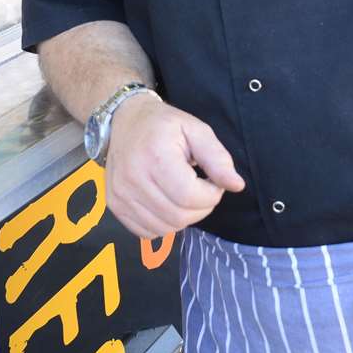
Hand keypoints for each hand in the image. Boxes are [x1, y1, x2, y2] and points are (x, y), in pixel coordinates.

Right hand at [103, 97, 245, 238]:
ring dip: (183, 217)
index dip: (211, 195)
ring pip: (165, 228)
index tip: (212, 181)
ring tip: (183, 194)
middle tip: (201, 189)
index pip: (189, 196)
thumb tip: (236, 186)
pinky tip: (166, 202)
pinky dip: (163, 223)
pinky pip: (147, 232)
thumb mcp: (196, 130)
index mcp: (155, 157)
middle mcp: (133, 179)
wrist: (124, 120)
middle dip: (200, 208)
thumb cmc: (163, 125)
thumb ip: (217, 158)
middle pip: (179, 216)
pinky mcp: (115, 205)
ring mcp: (120, 195)